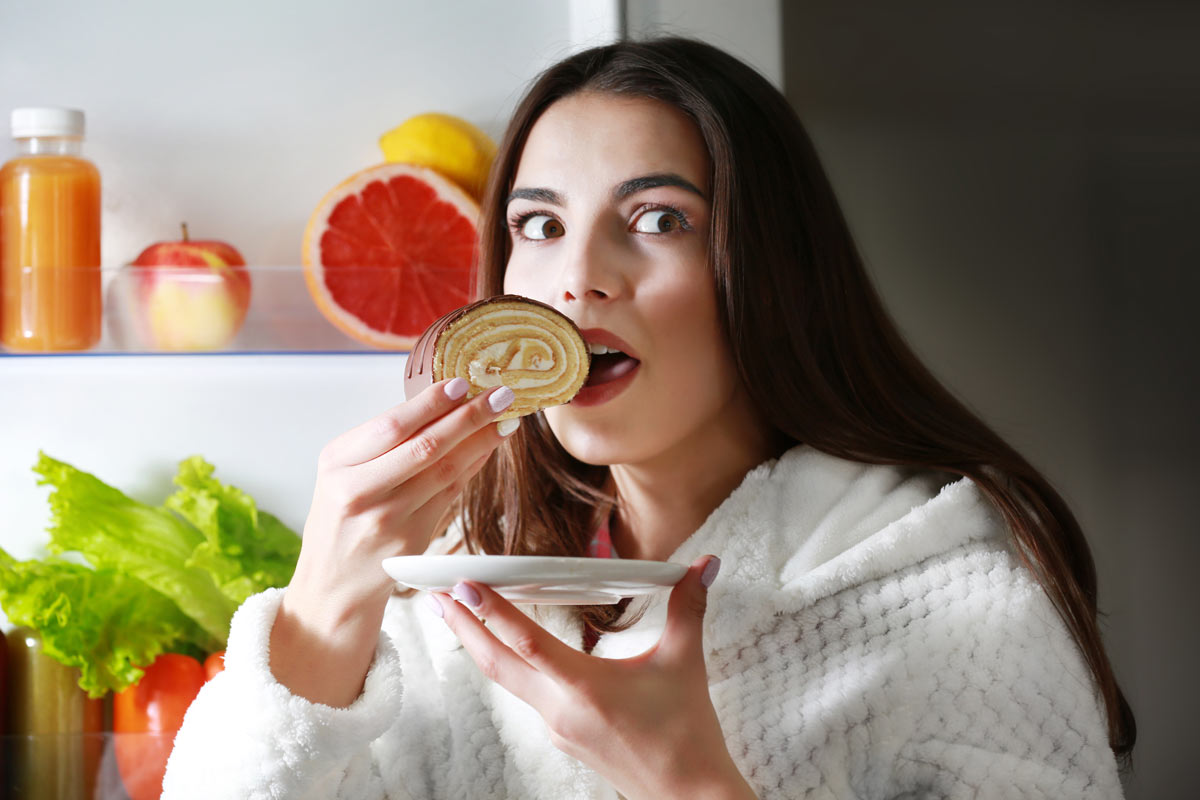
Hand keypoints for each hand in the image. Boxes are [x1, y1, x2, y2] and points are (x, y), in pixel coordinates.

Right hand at [271, 378, 517, 705]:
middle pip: (425, 446)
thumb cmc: (341, 518)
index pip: (391, 426)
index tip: (462, 383)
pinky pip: (451, 495)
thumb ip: (383, 443)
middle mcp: (360, 492)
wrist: (332, 586)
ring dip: (482, 442)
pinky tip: (489, 448)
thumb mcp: (343, 473)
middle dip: (470, 416)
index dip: (430, 404)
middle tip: (503, 394)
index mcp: (337, 464)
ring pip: (446, 472)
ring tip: (506, 419)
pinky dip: (473, 468)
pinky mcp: (412, 542)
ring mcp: (388, 521)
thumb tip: (445, 403)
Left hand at [430, 556, 756, 799]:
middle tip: (433, 596)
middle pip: (497, 663)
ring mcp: (557, 727)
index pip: (526, 641)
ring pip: (507, 681)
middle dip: (462, 627)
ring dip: (479, 646)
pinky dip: (508, 666)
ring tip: (458, 617)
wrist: (689, 797)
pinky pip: (527, 695)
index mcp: (583, 688)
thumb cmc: (687, 735)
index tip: (462, 585)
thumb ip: (689, 607)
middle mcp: (560, 709)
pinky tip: (507, 651)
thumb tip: (705, 563)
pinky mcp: (563, 737)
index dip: (491, 611)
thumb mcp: (685, 663)